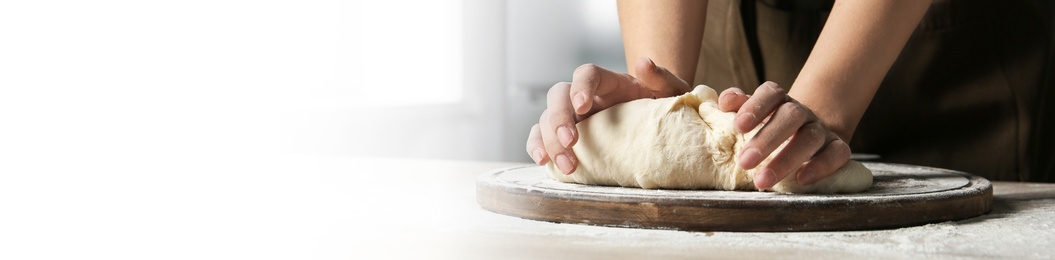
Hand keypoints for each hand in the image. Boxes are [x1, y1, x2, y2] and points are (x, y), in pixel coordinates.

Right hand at [526, 58, 691, 173]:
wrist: (658, 128)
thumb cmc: (663, 107)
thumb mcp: (671, 92)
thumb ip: (662, 78)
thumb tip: (644, 64)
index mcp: (608, 83)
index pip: (586, 74)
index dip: (580, 87)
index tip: (582, 105)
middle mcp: (584, 97)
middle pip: (559, 96)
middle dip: (559, 118)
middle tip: (570, 141)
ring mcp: (571, 117)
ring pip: (546, 119)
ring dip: (549, 141)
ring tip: (567, 166)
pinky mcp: (564, 137)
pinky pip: (541, 138)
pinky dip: (538, 147)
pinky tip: (545, 163)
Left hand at [717, 81, 851, 188]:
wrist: (804, 135)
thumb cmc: (768, 127)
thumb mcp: (752, 115)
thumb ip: (737, 105)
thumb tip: (725, 102)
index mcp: (779, 100)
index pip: (771, 93)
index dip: (756, 107)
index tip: (738, 126)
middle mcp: (802, 112)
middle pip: (790, 116)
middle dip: (767, 140)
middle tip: (745, 162)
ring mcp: (821, 129)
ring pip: (811, 138)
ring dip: (786, 160)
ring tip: (763, 181)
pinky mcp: (837, 147)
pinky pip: (838, 153)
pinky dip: (821, 166)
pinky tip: (802, 180)